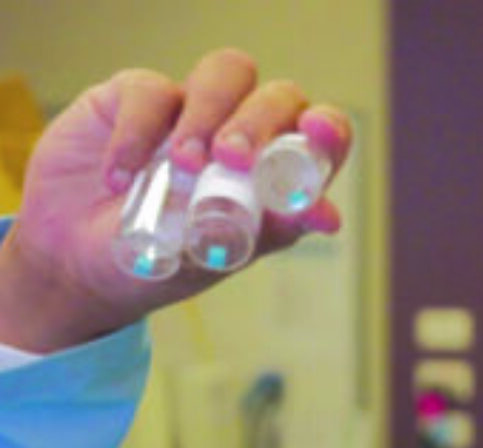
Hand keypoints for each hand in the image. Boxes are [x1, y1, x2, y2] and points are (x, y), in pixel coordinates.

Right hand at [0, 48, 352, 351]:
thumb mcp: (222, 255)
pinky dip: (138, 137)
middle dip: (260, 121)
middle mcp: (243, 133)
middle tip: (233, 158)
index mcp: (277, 173)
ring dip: (210, 114)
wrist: (83, 266)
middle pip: (278, 96)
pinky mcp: (136, 98)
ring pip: (225, 74)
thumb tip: (327, 217)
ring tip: (184, 164)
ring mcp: (192, 110)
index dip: (327, 127)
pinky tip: (122, 180)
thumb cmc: (166, 262)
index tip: (316, 133)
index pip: (321, 132)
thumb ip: (273, 229)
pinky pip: (150, 91)